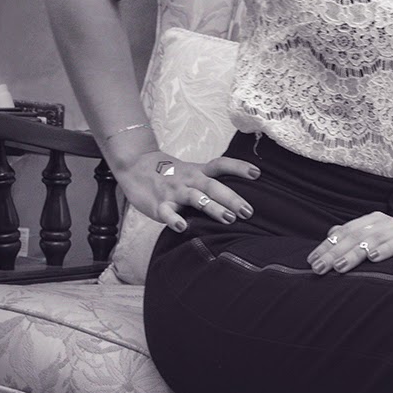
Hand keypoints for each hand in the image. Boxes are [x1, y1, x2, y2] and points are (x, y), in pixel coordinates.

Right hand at [117, 151, 260, 231]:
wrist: (134, 166)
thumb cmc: (170, 174)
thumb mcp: (192, 172)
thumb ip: (211, 182)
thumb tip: (239, 199)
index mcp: (198, 171)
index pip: (220, 165)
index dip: (238, 167)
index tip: (257, 173)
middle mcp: (189, 180)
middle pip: (213, 186)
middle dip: (232, 199)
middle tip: (249, 211)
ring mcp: (173, 192)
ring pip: (195, 198)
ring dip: (212, 207)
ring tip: (229, 219)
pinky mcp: (158, 204)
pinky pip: (167, 212)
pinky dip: (174, 219)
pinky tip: (183, 227)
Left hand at [306, 211, 392, 272]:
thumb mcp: (371, 246)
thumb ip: (352, 239)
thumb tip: (331, 234)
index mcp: (371, 221)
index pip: (343, 232)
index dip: (326, 246)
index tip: (312, 261)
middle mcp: (384, 221)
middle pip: (355, 236)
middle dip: (335, 252)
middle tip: (320, 268)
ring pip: (373, 239)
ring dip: (355, 253)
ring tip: (340, 266)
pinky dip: (385, 249)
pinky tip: (373, 257)